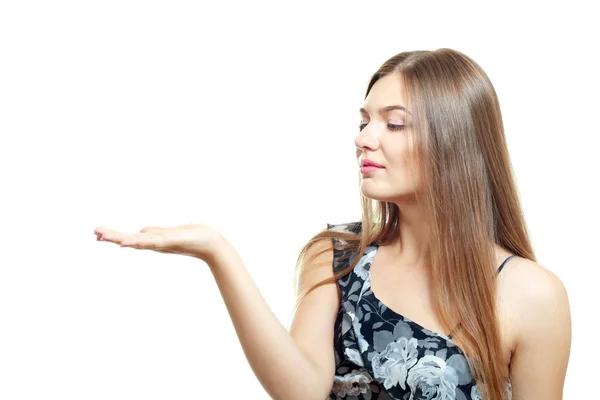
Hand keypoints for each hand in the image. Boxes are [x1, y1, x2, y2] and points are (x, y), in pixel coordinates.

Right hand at [94, 223, 224, 262]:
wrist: (210, 244)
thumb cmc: (192, 237)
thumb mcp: (169, 233)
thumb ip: (155, 232)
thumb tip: (141, 230)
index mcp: (153, 240)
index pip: (129, 238)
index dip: (114, 236)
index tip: (98, 233)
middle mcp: (154, 243)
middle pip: (128, 240)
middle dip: (111, 237)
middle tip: (94, 233)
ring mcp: (160, 243)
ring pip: (135, 241)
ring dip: (119, 238)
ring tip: (103, 236)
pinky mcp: (169, 242)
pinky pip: (150, 242)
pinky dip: (137, 243)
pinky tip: (126, 243)